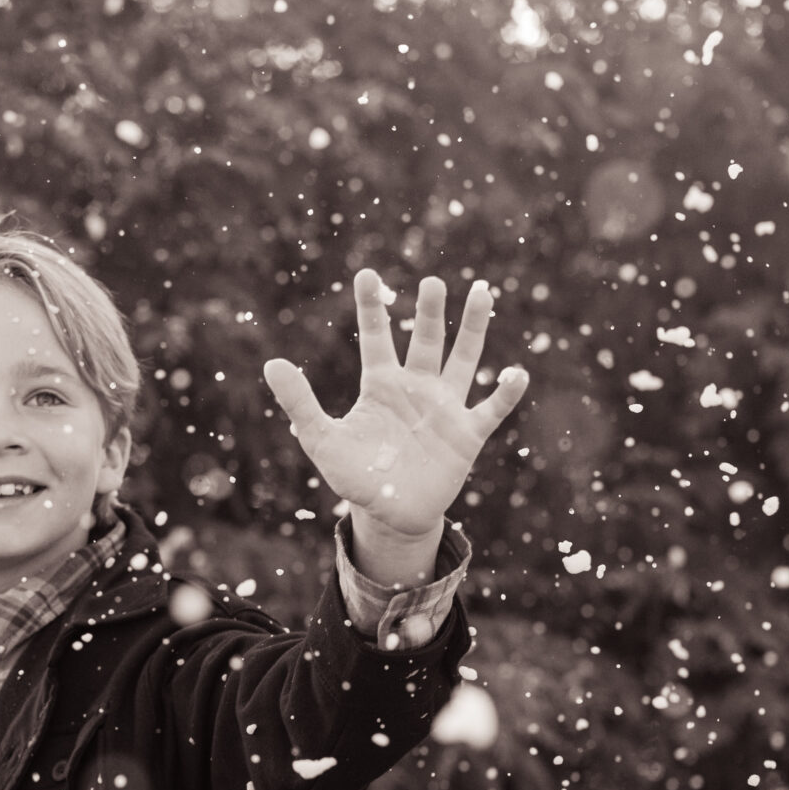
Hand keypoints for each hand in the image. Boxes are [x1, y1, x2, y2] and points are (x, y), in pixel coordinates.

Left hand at [263, 270, 529, 538]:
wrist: (392, 515)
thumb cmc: (355, 477)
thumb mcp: (321, 440)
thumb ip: (300, 403)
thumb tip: (271, 363)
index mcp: (381, 386)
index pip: (377, 337)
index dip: (372, 307)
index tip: (366, 274)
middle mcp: (416, 389)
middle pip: (426, 340)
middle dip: (430, 312)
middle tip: (433, 282)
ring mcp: (445, 409)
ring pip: (463, 359)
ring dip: (473, 328)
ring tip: (481, 291)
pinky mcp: (467, 435)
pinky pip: (491, 409)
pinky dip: (505, 393)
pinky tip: (517, 373)